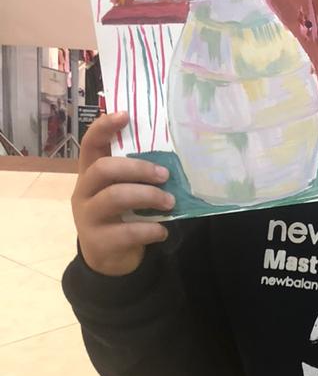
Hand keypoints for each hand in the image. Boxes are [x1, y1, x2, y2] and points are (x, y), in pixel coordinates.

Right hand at [72, 112, 173, 276]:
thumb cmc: (121, 216)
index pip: (90, 143)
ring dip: (149, 196)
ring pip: (114, 197)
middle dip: (138, 168)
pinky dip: (150, 229)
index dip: (104, 127)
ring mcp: (88, 217)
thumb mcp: (125, 191)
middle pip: (104, 169)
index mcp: (91, 173)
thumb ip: (137, 175)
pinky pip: (126, 232)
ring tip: (170, 203)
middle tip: (166, 175)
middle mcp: (84, 192)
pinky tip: (163, 231)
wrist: (108, 260)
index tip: (125, 115)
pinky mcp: (98, 242)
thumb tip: (175, 157)